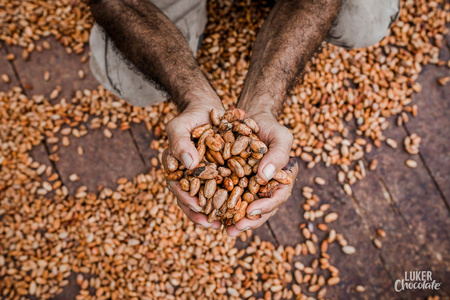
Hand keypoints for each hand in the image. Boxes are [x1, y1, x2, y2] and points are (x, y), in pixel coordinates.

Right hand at [162, 101, 224, 228]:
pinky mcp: (221, 172)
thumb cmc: (189, 118)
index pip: (178, 190)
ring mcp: (205, 176)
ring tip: (227, 223)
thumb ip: (179, 144)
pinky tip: (240, 207)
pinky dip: (230, 198)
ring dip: (216, 211)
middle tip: (212, 224)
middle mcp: (189, 177)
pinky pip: (224, 188)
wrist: (207, 109)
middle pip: (193, 200)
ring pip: (208, 198)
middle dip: (202, 213)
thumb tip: (190, 164)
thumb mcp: (179, 127)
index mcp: (176, 171)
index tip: (198, 207)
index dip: (187, 200)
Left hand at [226, 113, 297, 235]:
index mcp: (283, 179)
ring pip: (245, 207)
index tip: (252, 211)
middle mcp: (267, 187)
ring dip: (235, 219)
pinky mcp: (235, 182)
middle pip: (261, 208)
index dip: (266, 206)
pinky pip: (230, 195)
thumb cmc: (270, 126)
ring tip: (225, 229)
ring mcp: (251, 186)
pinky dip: (222, 205)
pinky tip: (211, 213)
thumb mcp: (280, 136)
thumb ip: (277, 155)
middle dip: (249, 220)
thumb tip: (264, 177)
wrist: (251, 117)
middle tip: (235, 229)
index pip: (278, 196)